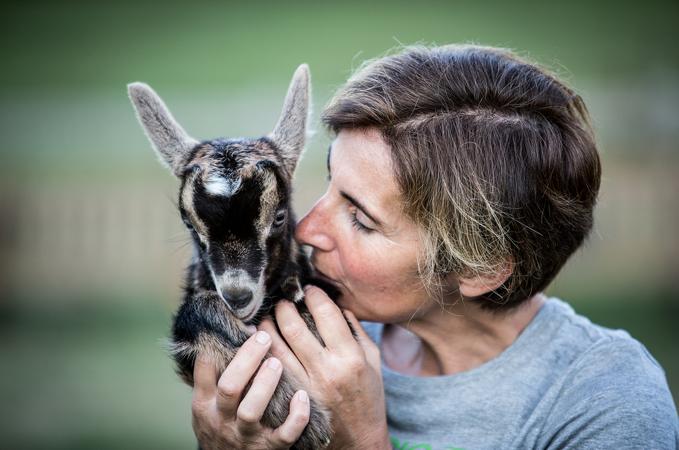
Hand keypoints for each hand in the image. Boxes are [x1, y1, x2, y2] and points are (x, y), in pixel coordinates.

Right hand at [191, 331, 310, 449]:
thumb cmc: (220, 426)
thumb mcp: (207, 404)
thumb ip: (212, 377)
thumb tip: (221, 331)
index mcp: (206, 404)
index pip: (205, 371)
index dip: (218, 347)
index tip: (238, 324)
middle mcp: (223, 420)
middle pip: (229, 386)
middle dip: (247, 360)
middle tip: (264, 336)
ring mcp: (246, 436)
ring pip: (252, 410)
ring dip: (265, 384)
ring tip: (277, 362)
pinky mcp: (270, 449)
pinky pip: (285, 435)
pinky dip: (296, 416)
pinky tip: (302, 396)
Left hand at [258, 286, 389, 449]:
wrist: (359, 441)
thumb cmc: (368, 397)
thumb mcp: (372, 361)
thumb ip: (356, 331)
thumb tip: (338, 304)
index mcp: (350, 357)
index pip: (326, 313)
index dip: (314, 295)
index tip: (309, 289)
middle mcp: (326, 370)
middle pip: (294, 326)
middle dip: (284, 307)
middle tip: (282, 301)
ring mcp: (305, 386)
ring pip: (275, 346)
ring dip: (267, 326)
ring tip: (267, 318)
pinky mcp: (291, 399)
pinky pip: (269, 368)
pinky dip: (262, 351)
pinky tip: (261, 342)